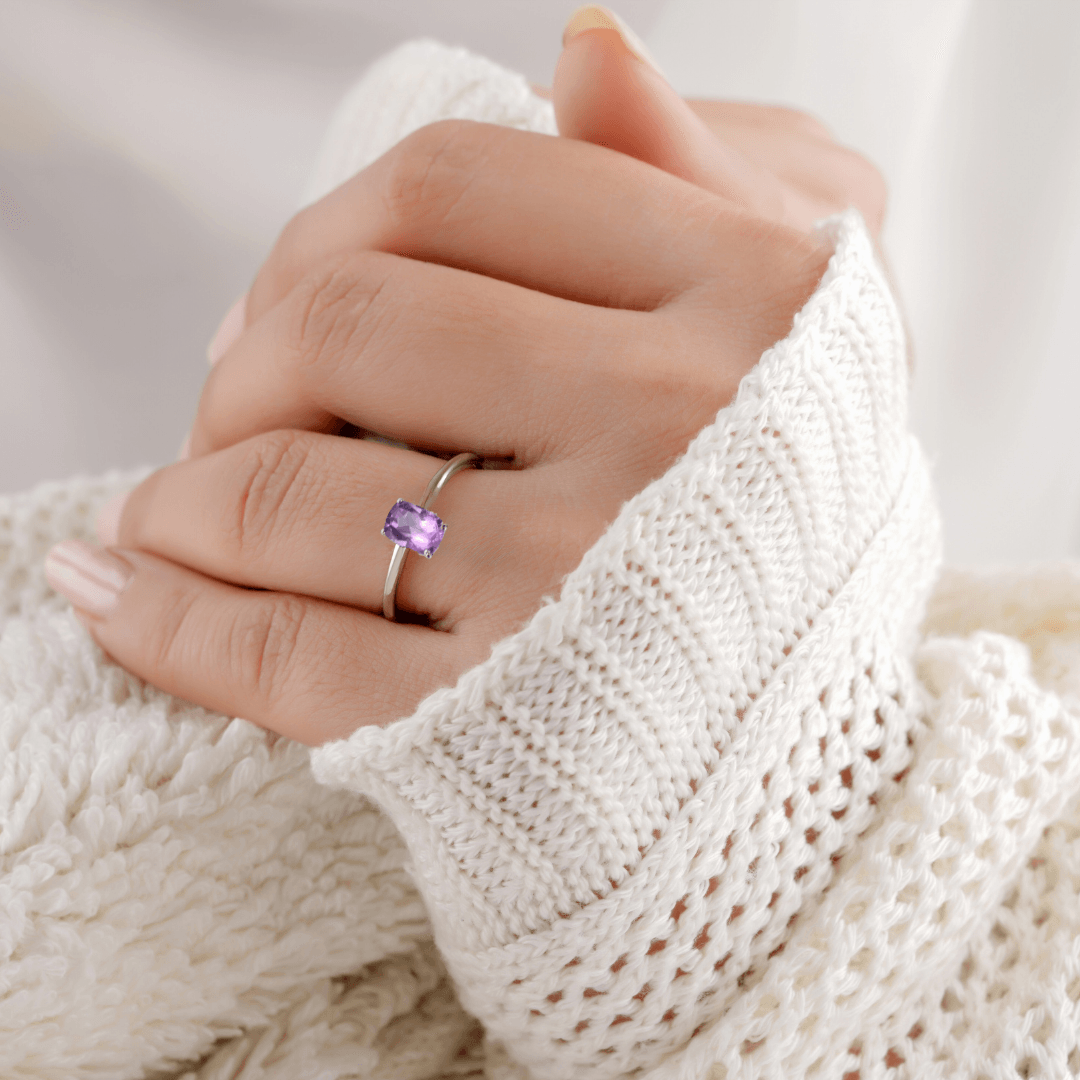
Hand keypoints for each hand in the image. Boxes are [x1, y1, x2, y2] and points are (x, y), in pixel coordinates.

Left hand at [46, 17, 882, 745]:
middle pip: (345, 322)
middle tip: (234, 408)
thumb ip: (695, 178)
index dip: (332, 224)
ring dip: (182, 496)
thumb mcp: (806, 334)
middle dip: (242, 360)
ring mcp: (582, 579)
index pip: (455, 185)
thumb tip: (586, 47)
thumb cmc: (795, 530)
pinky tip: (121, 597)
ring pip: (288, 488)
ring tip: (167, 514)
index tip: (298, 289)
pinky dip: (170, 622)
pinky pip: (285, 656)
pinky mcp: (505, 722)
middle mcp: (670, 430)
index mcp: (744, 300)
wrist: (824, 747)